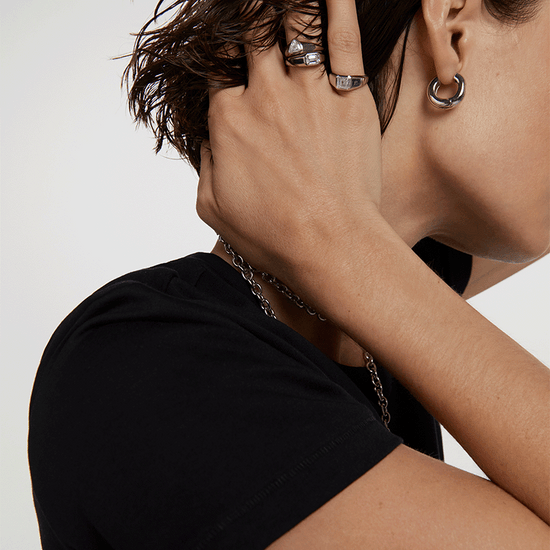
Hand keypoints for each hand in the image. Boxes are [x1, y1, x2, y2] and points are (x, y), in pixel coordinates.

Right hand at [197, 0, 382, 277]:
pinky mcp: (348, 98)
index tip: (225, 47)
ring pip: (295, 24)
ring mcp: (308, 92)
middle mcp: (264, 96)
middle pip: (251, 33)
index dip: (219, 52)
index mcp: (227, 120)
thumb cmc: (271, 234)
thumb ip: (205, 163)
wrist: (328, 245)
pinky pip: (344, 37)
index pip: (217, 68)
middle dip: (249, 12)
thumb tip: (209, 137)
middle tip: (251, 7)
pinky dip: (339, 5)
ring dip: (288, 3)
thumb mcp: (212, 207)